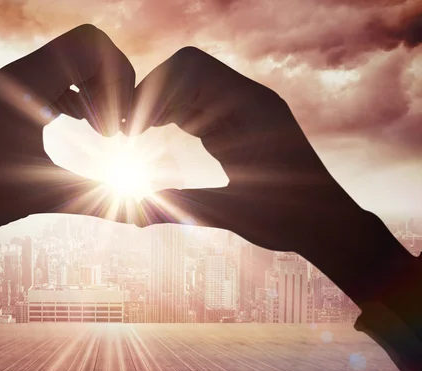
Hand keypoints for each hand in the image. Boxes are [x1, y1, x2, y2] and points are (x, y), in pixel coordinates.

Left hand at [0, 25, 135, 284]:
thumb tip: (146, 222)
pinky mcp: (10, 99)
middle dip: (114, 85)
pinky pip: (56, 81)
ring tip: (104, 133)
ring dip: (97, 92)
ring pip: (72, 64)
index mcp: (28, 82)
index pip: (92, 44)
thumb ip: (98, 201)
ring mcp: (14, 84)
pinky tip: (83, 129)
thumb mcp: (41, 195)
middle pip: (88, 48)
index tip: (118, 128)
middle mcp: (20, 73)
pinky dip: (78, 98)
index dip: (120, 79)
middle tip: (116, 131)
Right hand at [129, 47, 363, 255]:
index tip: (133, 128)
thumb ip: (181, 208)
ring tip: (133, 132)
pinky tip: (152, 132)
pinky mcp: (234, 124)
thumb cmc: (289, 219)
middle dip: (151, 94)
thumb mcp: (232, 214)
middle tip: (127, 129)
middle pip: (185, 70)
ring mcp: (240, 109)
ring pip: (188, 84)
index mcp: (252, 108)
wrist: (323, 222)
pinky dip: (169, 113)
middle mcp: (246, 99)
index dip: (154, 91)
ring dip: (158, 102)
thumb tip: (132, 216)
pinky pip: (196, 103)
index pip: (192, 70)